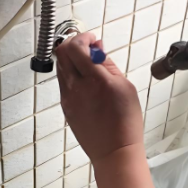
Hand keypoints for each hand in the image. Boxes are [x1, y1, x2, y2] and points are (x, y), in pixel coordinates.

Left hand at [55, 32, 143, 163]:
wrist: (115, 150)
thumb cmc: (125, 122)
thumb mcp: (125, 87)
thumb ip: (108, 65)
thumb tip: (97, 49)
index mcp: (96, 80)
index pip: (76, 47)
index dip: (83, 37)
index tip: (93, 39)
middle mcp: (77, 88)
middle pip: (62, 53)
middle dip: (75, 44)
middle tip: (89, 47)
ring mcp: (68, 98)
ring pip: (61, 66)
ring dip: (72, 59)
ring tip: (90, 65)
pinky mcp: (65, 106)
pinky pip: (64, 82)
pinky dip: (72, 74)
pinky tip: (87, 81)